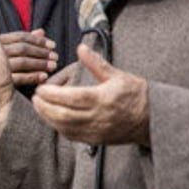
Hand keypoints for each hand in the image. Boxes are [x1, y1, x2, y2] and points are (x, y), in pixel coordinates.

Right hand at [0, 28, 57, 85]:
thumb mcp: (8, 49)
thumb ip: (25, 41)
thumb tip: (41, 31)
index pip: (20, 37)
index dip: (38, 40)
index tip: (52, 45)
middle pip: (23, 49)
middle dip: (41, 52)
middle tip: (55, 56)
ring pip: (22, 62)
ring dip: (40, 64)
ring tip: (53, 66)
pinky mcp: (0, 82)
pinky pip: (19, 78)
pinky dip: (33, 77)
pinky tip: (44, 77)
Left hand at [32, 44, 149, 145]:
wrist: (153, 119)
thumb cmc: (136, 95)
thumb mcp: (117, 75)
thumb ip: (95, 63)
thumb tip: (80, 47)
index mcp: (103, 99)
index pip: (71, 98)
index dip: (52, 94)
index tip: (41, 88)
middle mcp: (99, 118)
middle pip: (64, 115)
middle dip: (45, 107)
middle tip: (35, 97)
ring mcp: (97, 131)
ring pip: (65, 128)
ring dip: (48, 118)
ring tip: (40, 107)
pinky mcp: (96, 140)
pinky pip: (72, 136)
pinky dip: (59, 127)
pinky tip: (53, 118)